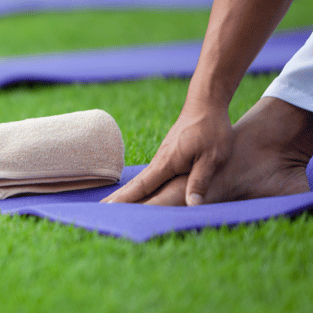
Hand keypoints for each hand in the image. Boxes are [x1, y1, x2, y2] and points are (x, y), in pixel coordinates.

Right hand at [103, 101, 234, 205]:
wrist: (205, 103)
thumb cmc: (211, 129)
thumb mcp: (212, 158)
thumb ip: (200, 181)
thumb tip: (193, 205)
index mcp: (167, 163)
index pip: (142, 186)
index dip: (126, 199)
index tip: (107, 208)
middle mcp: (159, 161)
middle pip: (135, 184)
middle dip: (118, 197)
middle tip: (99, 209)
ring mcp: (162, 158)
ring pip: (142, 180)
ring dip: (127, 192)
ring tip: (112, 205)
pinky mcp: (168, 156)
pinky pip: (150, 175)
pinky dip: (139, 185)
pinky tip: (137, 191)